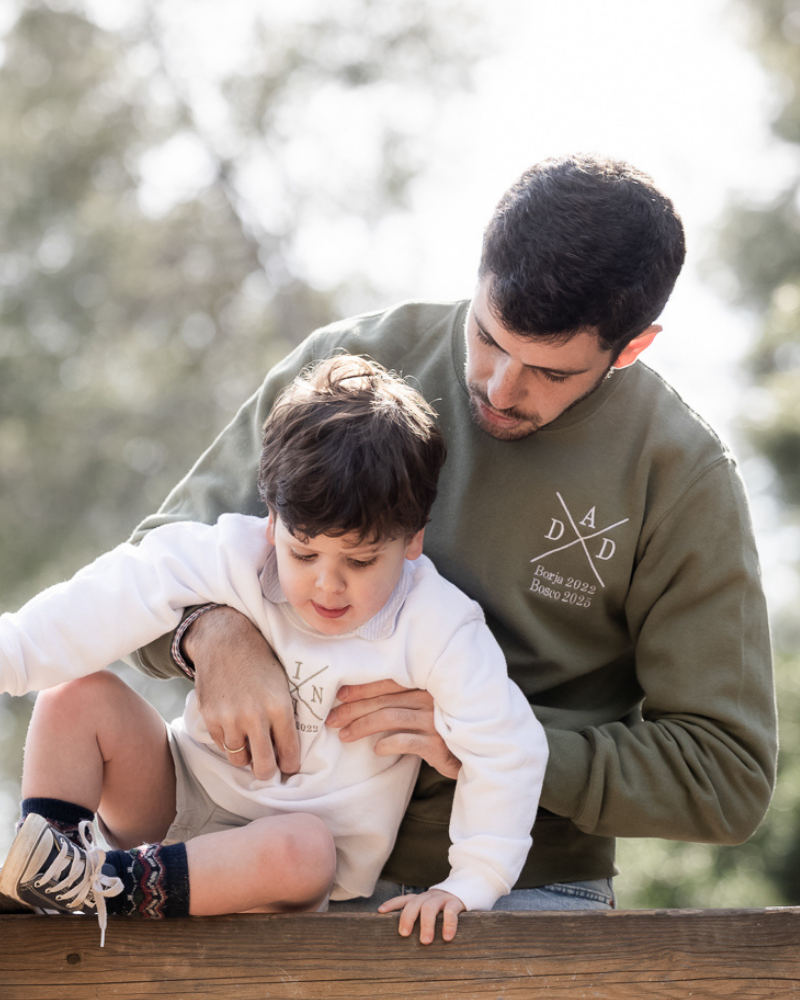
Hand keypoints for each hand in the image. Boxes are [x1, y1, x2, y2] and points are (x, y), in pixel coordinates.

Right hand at [184, 606, 299, 779]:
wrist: (225, 640)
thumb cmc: (259, 662)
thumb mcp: (282, 685)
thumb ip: (285, 716)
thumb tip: (286, 749)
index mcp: (279, 707)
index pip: (289, 752)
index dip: (290, 765)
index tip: (288, 767)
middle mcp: (255, 717)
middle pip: (263, 767)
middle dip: (268, 771)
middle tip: (269, 767)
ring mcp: (230, 719)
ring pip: (239, 760)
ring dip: (246, 756)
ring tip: (250, 744)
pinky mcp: (210, 718)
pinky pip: (222, 746)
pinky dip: (230, 742)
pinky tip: (235, 727)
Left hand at [325, 679, 461, 778]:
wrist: (477, 748)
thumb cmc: (444, 726)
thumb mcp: (426, 706)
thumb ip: (403, 699)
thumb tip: (362, 702)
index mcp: (425, 684)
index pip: (387, 681)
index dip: (362, 688)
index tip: (340, 696)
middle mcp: (430, 697)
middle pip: (383, 699)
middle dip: (353, 709)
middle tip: (332, 719)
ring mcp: (434, 719)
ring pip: (389, 717)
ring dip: (362, 726)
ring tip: (344, 735)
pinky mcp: (437, 743)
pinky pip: (403, 740)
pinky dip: (386, 744)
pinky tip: (376, 749)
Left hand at [379, 889, 464, 943]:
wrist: (468, 889)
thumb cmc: (445, 909)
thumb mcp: (431, 910)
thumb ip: (421, 919)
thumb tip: (406, 941)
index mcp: (421, 899)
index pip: (404, 899)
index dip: (392, 904)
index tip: (381, 911)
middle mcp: (429, 897)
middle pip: (414, 903)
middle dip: (407, 917)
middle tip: (404, 934)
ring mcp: (442, 898)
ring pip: (430, 907)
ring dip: (426, 924)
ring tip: (425, 941)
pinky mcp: (456, 902)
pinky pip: (451, 911)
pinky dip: (448, 924)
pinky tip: (447, 937)